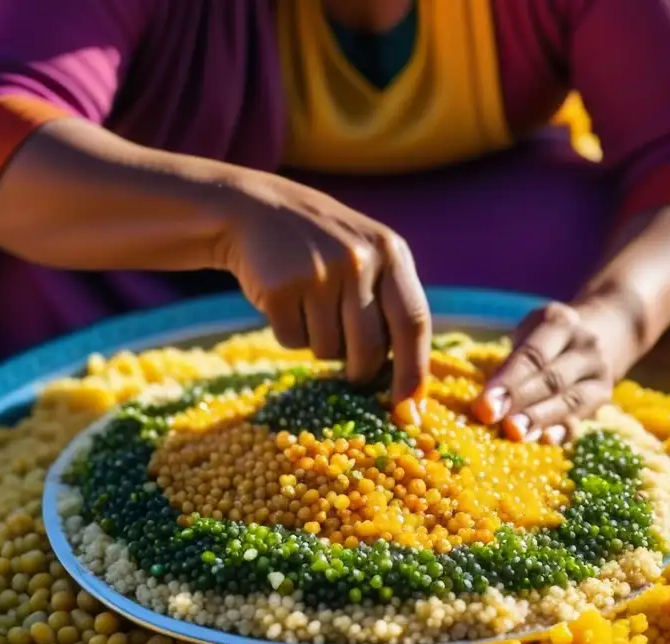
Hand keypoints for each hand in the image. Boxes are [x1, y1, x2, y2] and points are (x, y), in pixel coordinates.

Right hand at [220, 172, 430, 401]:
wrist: (255, 209)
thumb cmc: (322, 247)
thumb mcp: (368, 255)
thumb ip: (391, 304)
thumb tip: (409, 385)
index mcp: (392, 252)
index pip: (414, 322)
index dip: (414, 371)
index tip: (410, 408)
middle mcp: (359, 260)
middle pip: (369, 350)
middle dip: (359, 371)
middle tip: (350, 368)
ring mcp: (319, 273)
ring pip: (329, 350)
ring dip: (319, 343)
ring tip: (310, 305)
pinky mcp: (280, 287)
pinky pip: (293, 341)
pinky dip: (288, 333)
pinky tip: (285, 300)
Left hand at [473, 303, 624, 442]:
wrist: (597, 336)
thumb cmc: (544, 341)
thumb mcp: (526, 338)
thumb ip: (507, 368)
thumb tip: (485, 407)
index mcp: (560, 322)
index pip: (532, 354)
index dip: (508, 381)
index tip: (485, 405)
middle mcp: (586, 345)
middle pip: (552, 378)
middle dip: (521, 401)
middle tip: (496, 420)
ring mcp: (599, 372)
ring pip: (570, 400)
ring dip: (540, 419)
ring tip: (516, 434)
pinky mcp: (603, 396)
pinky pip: (582, 417)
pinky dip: (563, 431)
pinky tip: (544, 440)